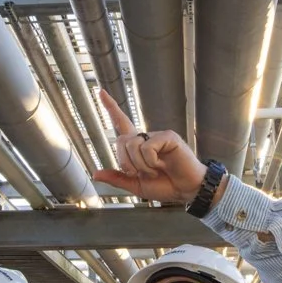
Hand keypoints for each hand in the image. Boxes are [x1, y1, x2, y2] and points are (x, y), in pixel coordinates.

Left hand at [95, 90, 211, 206]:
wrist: (185, 190)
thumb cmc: (165, 185)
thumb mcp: (136, 185)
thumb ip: (117, 178)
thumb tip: (96, 174)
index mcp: (137, 147)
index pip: (122, 122)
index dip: (111, 107)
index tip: (101, 92)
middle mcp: (146, 138)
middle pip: (121, 140)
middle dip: (125, 162)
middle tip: (139, 173)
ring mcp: (158, 136)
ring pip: (133, 144)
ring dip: (140, 165)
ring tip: (155, 171)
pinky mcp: (168, 137)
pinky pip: (147, 147)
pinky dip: (151, 162)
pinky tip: (162, 165)